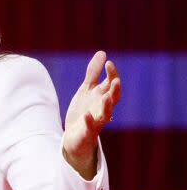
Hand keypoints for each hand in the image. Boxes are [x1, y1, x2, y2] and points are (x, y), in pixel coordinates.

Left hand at [63, 51, 121, 178]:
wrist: (74, 136)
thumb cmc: (83, 111)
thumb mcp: (87, 90)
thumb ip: (93, 73)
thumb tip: (103, 53)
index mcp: (103, 98)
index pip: (112, 85)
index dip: (112, 74)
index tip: (109, 63)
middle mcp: (102, 109)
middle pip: (113, 99)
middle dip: (115, 90)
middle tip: (115, 80)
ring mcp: (96, 121)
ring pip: (106, 115)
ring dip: (107, 106)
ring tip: (107, 97)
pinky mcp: (87, 132)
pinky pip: (90, 127)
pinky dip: (89, 121)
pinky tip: (86, 115)